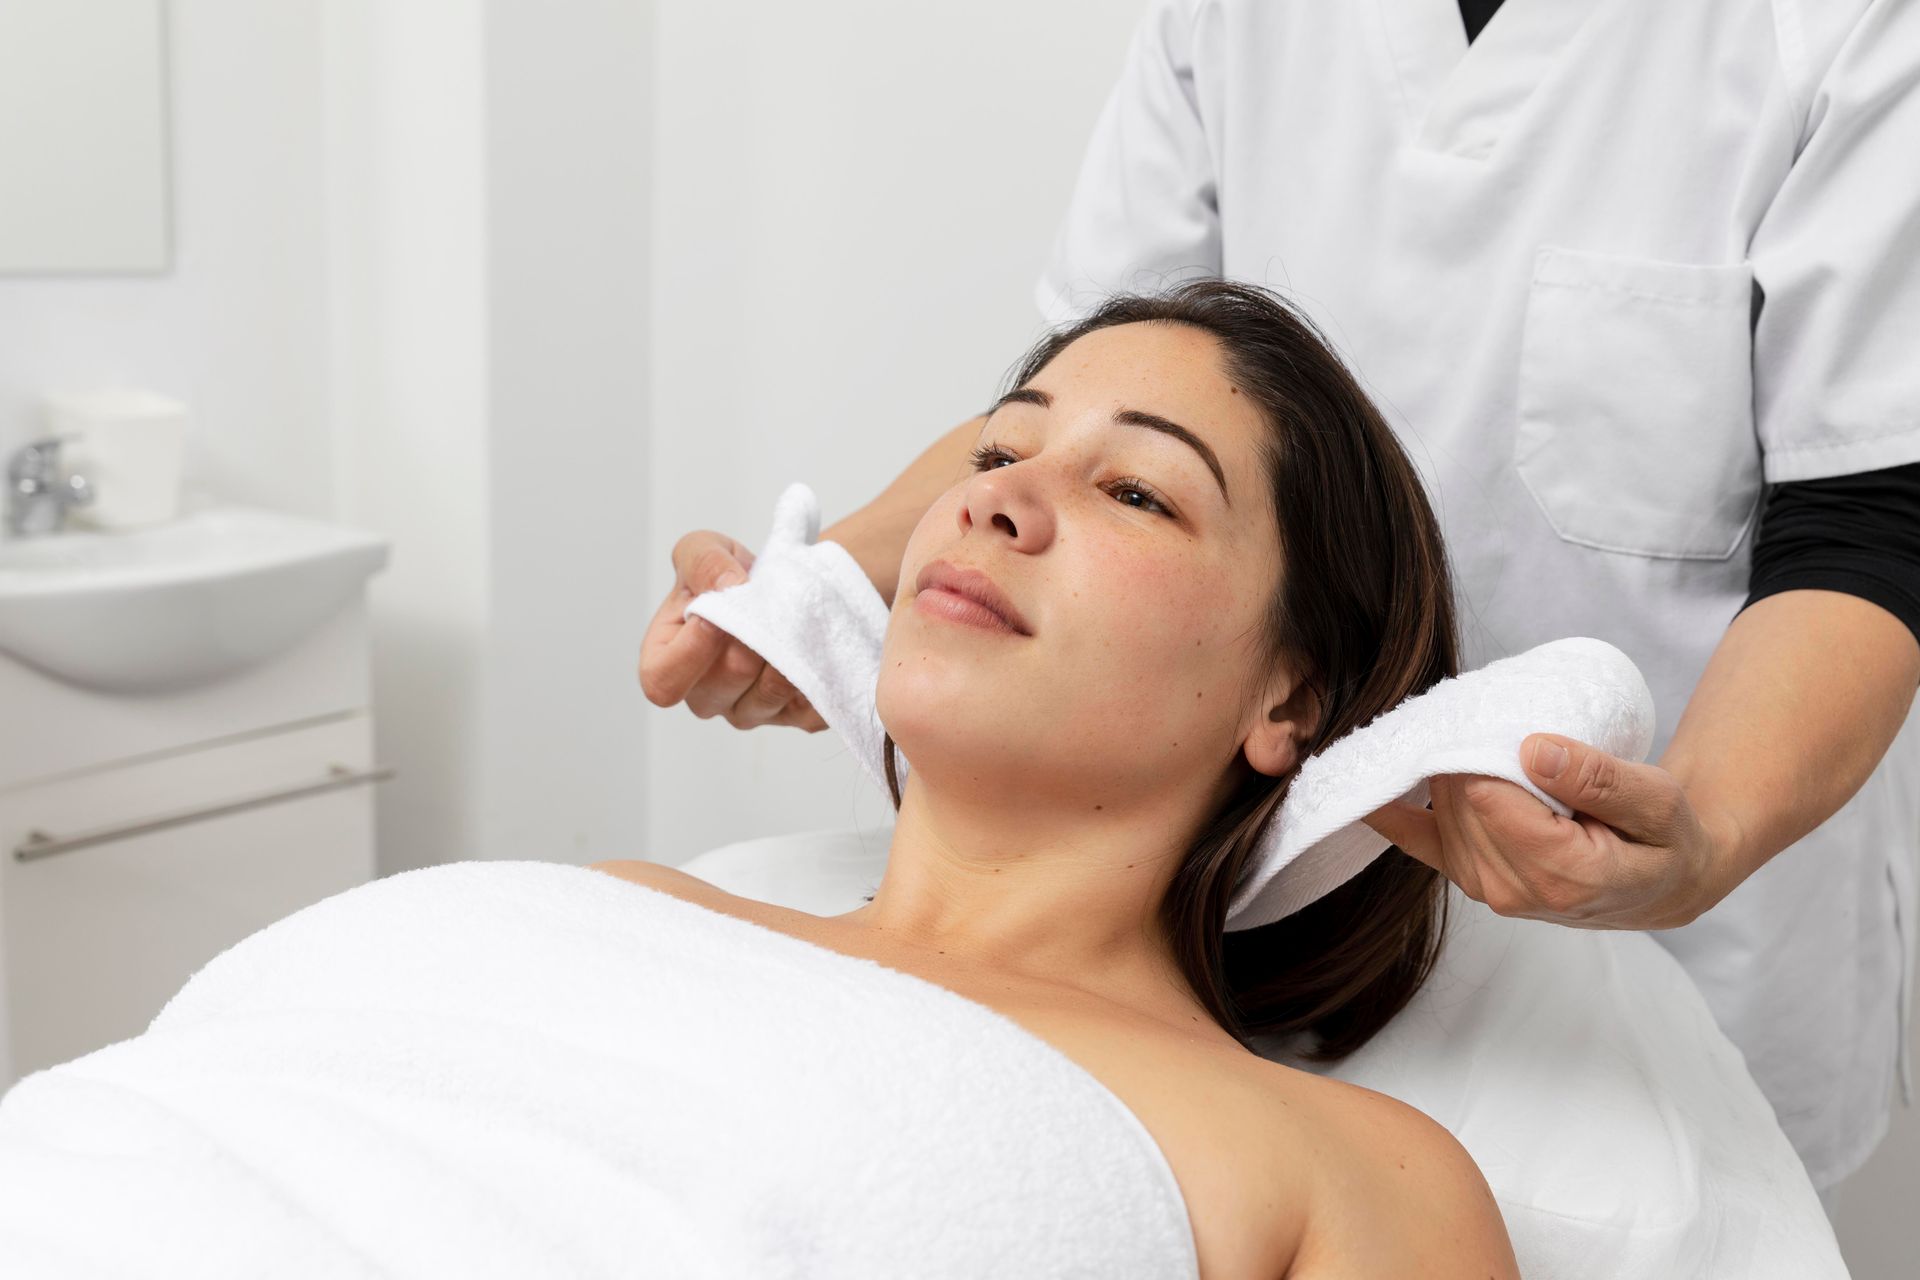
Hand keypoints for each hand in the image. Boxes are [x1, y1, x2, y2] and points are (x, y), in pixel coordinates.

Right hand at [637, 529, 827, 732]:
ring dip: (783, 649)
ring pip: (767, 693)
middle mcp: (704, 695)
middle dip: (747, 639)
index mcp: (666, 662)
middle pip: (723, 684)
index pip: (663, 682)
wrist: (776, 586)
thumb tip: (729, 586)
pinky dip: (812, 665)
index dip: (689, 652)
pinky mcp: (790, 715)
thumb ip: (702, 560)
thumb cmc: (726, 575)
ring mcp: (747, 710)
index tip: (715, 615)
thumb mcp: (704, 549)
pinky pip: (804, 701)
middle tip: (765, 607)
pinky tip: (809, 640)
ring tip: (789, 618)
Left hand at [1359, 734, 1734, 929]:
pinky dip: (1391, 807)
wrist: (1662, 882)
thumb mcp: (1659, 803)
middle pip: (1457, 799)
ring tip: (1483, 738)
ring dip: (1449, 768)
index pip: (1486, 795)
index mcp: (1561, 875)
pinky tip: (1377, 776)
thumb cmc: (1666, 839)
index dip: (1484, 749)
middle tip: (1493, 719)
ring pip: (1437, 807)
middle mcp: (1512, 890)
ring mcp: (1485, 887)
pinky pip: (1413, 838)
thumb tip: (1534, 749)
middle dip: (1468, 754)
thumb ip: (1600, 780)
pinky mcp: (1469, 876)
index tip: (1498, 716)